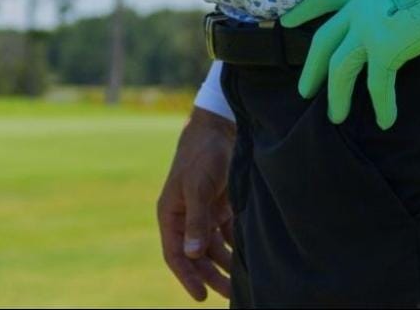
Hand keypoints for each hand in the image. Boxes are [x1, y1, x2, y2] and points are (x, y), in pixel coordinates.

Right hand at [156, 107, 235, 301]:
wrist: (221, 128)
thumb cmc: (202, 155)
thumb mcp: (197, 187)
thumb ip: (196, 222)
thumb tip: (193, 254)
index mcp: (171, 214)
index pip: (174, 253)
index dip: (187, 276)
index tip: (200, 296)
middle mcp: (186, 218)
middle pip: (196, 256)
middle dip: (211, 276)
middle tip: (230, 295)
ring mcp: (205, 214)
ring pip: (214, 249)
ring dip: (225, 266)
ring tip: (242, 285)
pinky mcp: (222, 208)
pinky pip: (228, 237)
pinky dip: (236, 250)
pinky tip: (248, 262)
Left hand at [281, 0, 419, 127]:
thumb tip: (403, 5)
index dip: (303, 9)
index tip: (286, 20)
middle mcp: (359, 8)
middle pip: (323, 41)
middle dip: (311, 68)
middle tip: (304, 90)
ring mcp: (369, 28)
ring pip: (340, 68)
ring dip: (337, 95)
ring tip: (336, 116)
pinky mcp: (387, 47)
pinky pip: (378, 84)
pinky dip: (382, 105)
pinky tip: (385, 120)